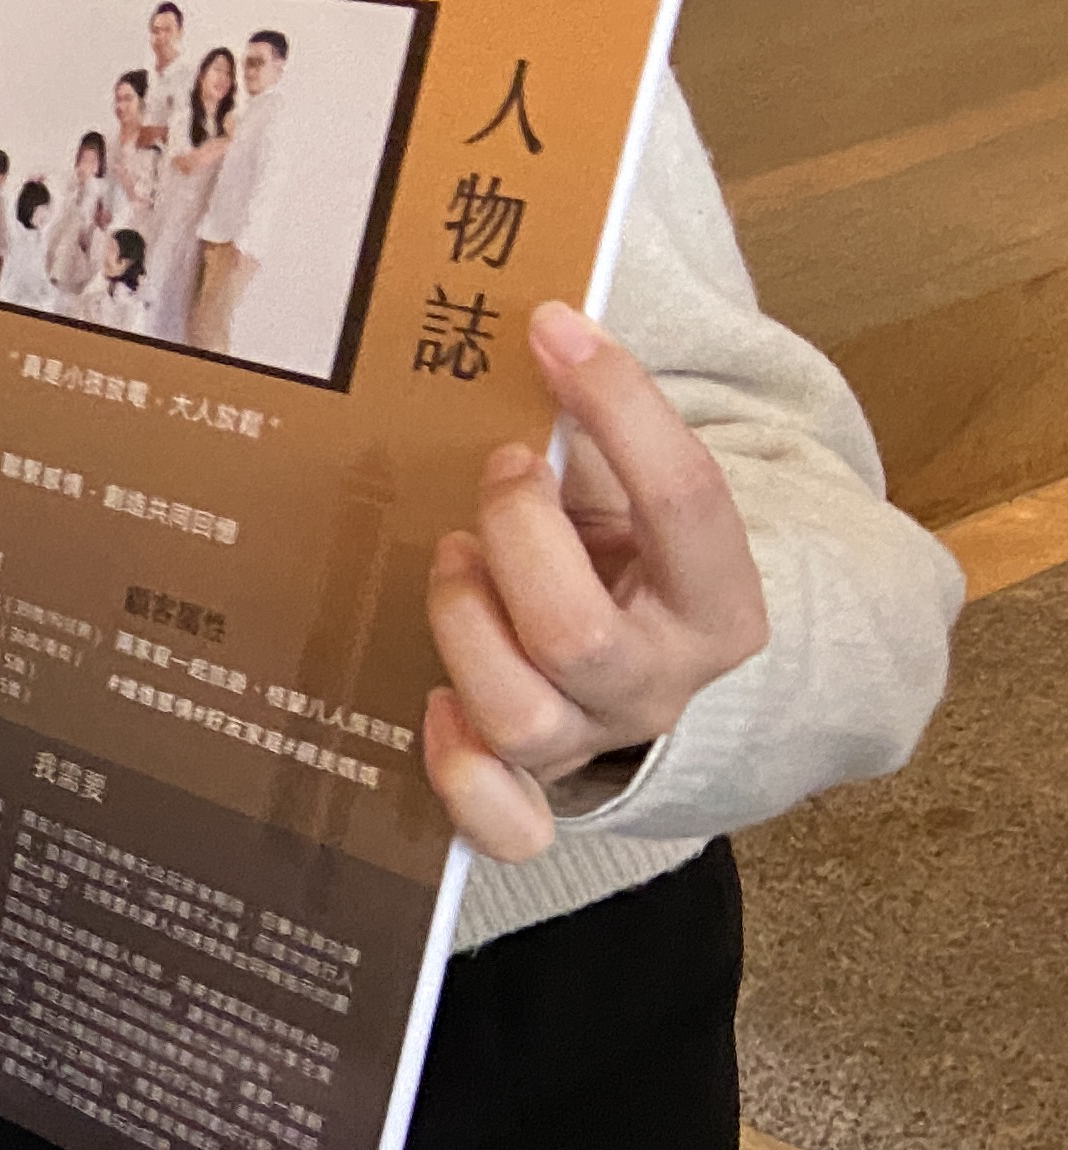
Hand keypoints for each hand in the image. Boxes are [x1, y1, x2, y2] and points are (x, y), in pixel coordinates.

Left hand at [422, 304, 767, 861]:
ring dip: (464, 625)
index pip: (686, 499)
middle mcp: (665, 682)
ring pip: (520, 716)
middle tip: (496, 473)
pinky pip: (504, 823)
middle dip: (517, 538)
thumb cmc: (621, 554)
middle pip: (576, 634)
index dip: (619, 403)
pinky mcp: (537, 789)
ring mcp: (596, 742)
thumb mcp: (631, 492)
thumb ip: (599, 428)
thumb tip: (539, 326)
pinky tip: (429, 705)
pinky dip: (458, 772)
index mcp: (720, 600)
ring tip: (453, 557)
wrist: (644, 662)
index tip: (550, 327)